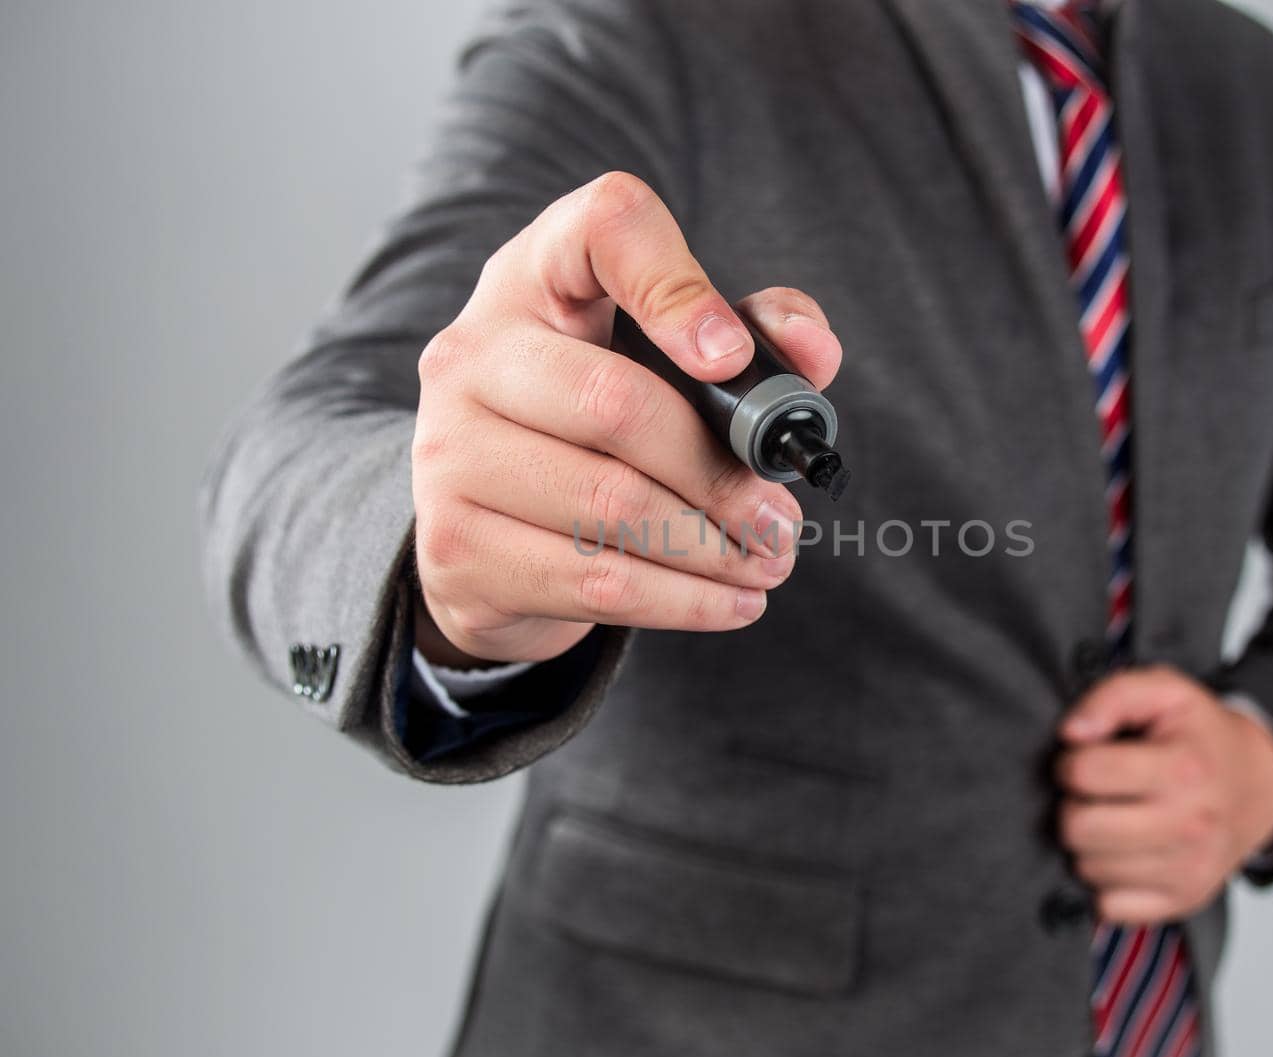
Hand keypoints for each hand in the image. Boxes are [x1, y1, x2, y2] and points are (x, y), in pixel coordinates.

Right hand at [410, 172, 843, 667]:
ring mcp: (450, 452)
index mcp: (535, 278)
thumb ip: (753, 333)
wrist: (480, 524)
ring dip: (712, 549)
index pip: (603, 228)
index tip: (731, 357)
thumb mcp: (663, 357)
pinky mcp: (455, 545)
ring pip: (611, 506)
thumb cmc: (593, 422)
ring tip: (768, 561)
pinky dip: (682, 601)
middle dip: (721, 474)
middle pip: (617, 404)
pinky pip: (593, 579)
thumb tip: (813, 352)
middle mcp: (473, 354)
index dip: (674, 285)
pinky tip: (731, 602)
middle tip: (781, 518)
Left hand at [1053, 666, 1272, 923]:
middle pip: (1079, 828)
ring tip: (1112, 818)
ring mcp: (1189, 869)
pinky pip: (1109, 906)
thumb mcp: (1164, 691)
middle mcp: (1190, 824)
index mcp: (1183, 768)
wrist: (1260, 783)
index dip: (1070, 762)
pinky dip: (1105, 882)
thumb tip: (1072, 733)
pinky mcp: (1184, 900)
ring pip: (1088, 869)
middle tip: (1092, 795)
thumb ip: (1112, 696)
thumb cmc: (1201, 735)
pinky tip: (1123, 853)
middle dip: (1072, 806)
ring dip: (1087, 844)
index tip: (1085, 760)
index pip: (1086, 773)